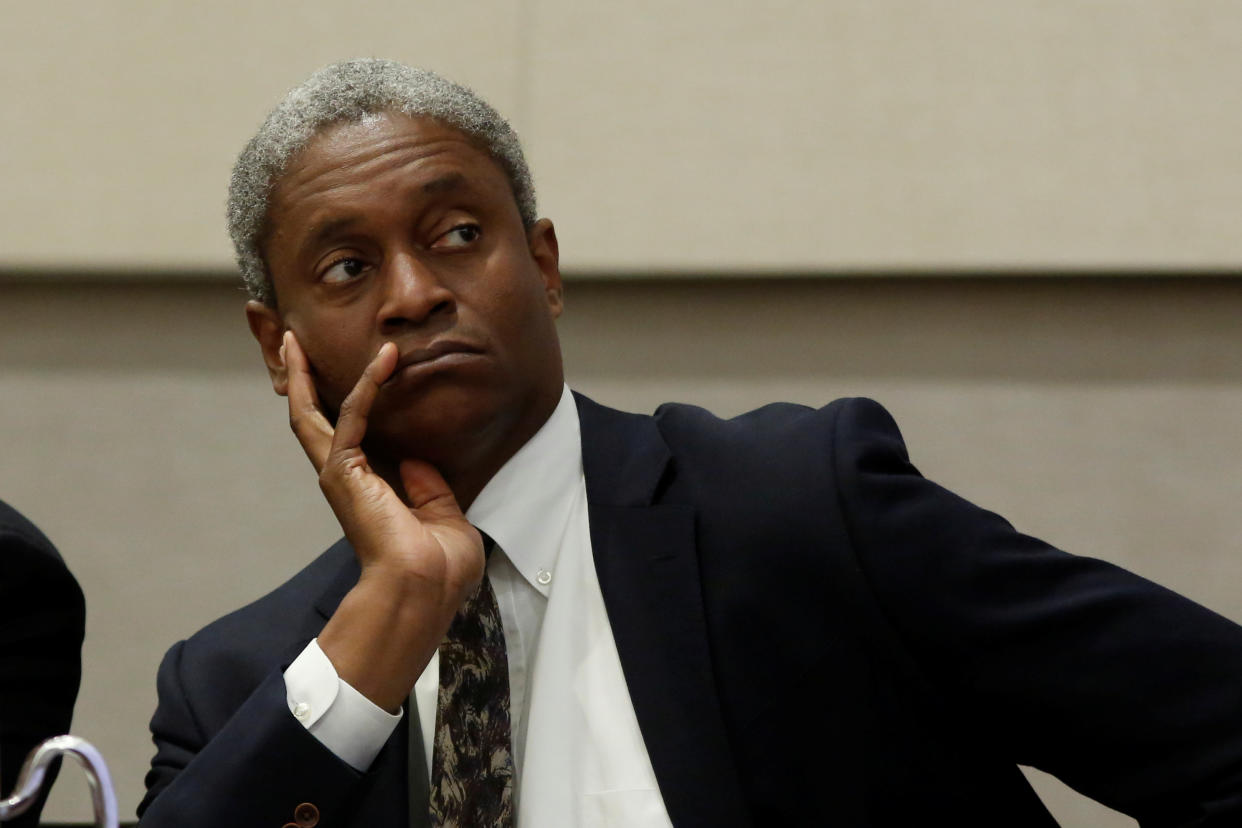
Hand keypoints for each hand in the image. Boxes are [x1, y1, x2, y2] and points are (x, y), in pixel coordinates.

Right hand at [282, 330, 484, 709]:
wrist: (424, 589)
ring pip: (310, 415)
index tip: (361, 379)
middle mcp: (346, 481)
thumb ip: (430, 486)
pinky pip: (354, 417)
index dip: (349, 405)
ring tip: (296, 339)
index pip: (350, 439)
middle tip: (290, 346)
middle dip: (300, 383)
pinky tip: (386, 359)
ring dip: (304, 375)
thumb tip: (419, 459)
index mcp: (369, 493)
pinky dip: (369, 385)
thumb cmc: (440, 568)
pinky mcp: (345, 472)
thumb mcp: (445, 517)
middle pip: (312, 421)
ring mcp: (339, 476)